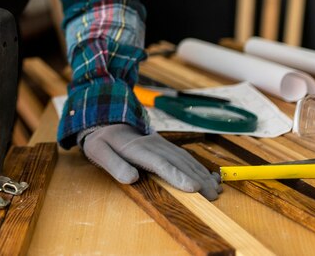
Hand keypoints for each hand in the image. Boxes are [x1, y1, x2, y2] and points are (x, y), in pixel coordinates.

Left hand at [81, 124, 221, 199]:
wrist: (105, 117)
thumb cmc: (102, 140)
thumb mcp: (99, 151)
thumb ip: (114, 164)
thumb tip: (131, 178)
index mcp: (136, 147)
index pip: (159, 162)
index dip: (176, 175)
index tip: (193, 187)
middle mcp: (152, 144)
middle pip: (177, 162)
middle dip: (197, 179)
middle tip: (213, 197)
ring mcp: (159, 142)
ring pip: (184, 158)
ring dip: (201, 173)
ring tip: (215, 190)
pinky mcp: (163, 145)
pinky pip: (183, 155)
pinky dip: (198, 166)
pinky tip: (208, 176)